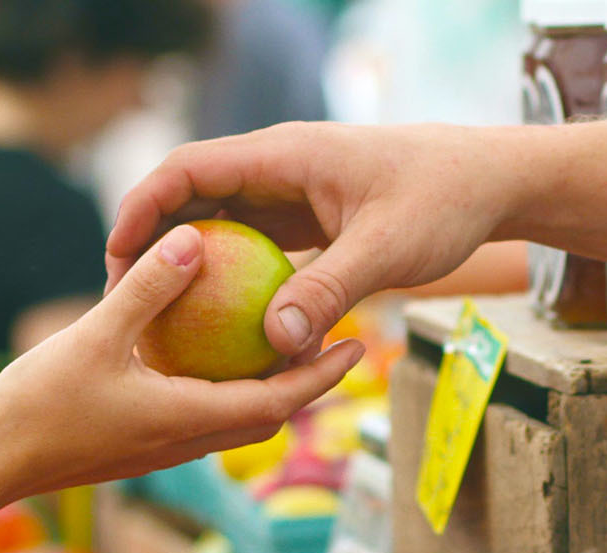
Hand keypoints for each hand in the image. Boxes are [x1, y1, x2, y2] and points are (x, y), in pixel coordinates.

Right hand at [0, 223, 364, 502]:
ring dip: (268, 387)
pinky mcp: (141, 444)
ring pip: (235, 417)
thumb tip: (194, 239)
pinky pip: (201, 414)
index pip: (279, 401)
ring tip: (286, 342)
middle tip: (339, 338)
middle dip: (308, 381)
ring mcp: (164, 447)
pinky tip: (211, 353)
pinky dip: (224, 387)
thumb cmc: (38, 406)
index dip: (322, 374)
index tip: (358, 346)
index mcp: (189, 420)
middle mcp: (187, 441)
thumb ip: (147, 289)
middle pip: (268, 413)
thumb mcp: (95, 336)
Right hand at [107, 122, 527, 356]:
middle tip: (122, 300)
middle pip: (192, 197)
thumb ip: (329, 291)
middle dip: (152, 242)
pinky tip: (220, 329)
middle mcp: (278, 169)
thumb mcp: (387, 250)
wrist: (490, 182)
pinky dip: (230, 280)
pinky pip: (253, 247)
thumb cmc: (444, 201)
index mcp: (284, 155)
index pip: (188, 169)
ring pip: (220, 224)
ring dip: (188, 265)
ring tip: (158, 319)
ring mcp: (291, 194)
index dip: (143, 208)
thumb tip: (274, 342)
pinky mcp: (307, 221)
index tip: (117, 258)